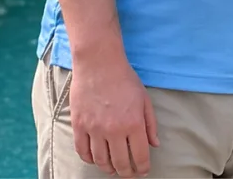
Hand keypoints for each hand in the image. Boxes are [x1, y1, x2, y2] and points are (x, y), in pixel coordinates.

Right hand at [69, 55, 157, 177]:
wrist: (99, 64)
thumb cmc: (125, 80)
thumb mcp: (144, 99)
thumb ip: (150, 124)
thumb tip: (153, 144)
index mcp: (133, 123)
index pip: (139, 155)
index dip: (142, 167)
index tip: (143, 171)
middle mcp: (114, 130)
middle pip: (119, 162)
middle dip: (126, 172)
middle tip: (129, 174)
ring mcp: (94, 129)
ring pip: (100, 160)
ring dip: (108, 168)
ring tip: (113, 169)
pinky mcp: (79, 126)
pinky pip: (83, 151)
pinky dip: (89, 159)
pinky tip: (96, 160)